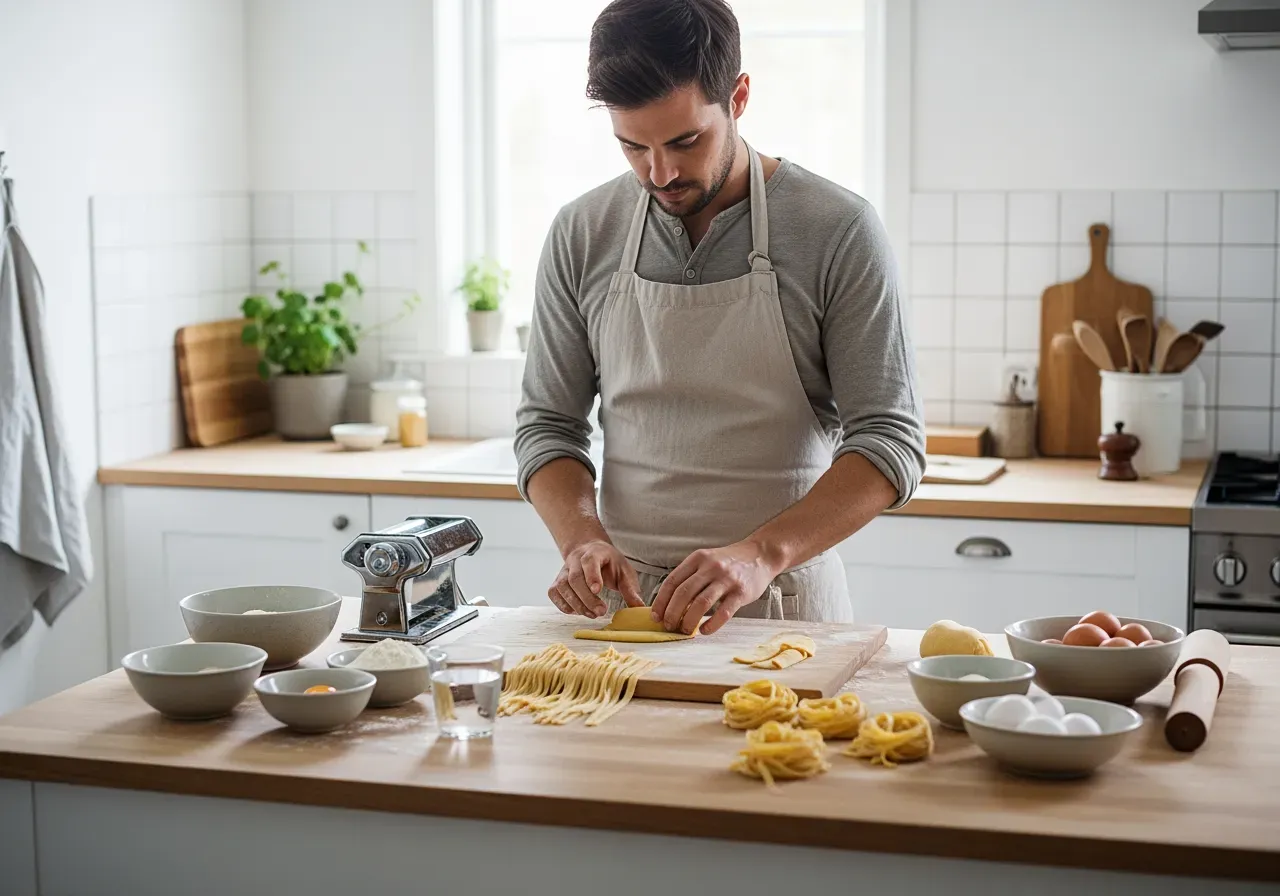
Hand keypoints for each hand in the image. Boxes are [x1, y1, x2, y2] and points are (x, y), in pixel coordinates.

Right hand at [547, 540, 643, 617]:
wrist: (589, 551)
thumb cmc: (609, 563)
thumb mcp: (624, 571)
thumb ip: (630, 589)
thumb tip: (639, 607)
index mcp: (594, 553)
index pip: (589, 561)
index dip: (592, 576)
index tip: (598, 590)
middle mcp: (575, 560)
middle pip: (575, 578)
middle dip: (587, 598)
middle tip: (600, 612)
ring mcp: (564, 570)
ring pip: (562, 587)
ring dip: (576, 604)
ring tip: (591, 614)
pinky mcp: (558, 581)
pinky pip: (554, 593)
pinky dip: (563, 604)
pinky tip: (577, 611)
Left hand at [650, 541, 780, 634]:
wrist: (760, 555)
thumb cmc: (729, 562)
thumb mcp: (707, 560)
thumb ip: (690, 576)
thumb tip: (669, 603)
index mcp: (698, 558)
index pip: (672, 581)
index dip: (661, 601)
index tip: (655, 616)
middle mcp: (710, 567)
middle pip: (683, 593)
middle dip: (672, 613)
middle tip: (668, 626)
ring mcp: (726, 579)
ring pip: (700, 604)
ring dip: (688, 620)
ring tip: (684, 630)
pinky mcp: (741, 592)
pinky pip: (723, 612)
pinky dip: (711, 624)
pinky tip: (704, 630)